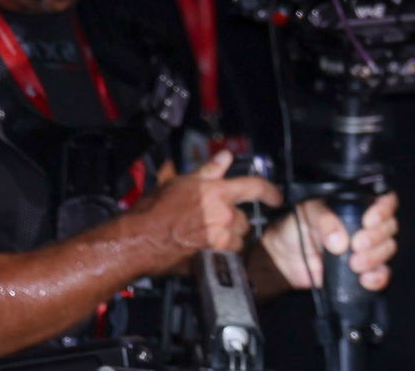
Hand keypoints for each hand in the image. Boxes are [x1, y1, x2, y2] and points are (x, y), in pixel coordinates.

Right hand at [130, 151, 282, 267]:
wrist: (137, 241)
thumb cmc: (154, 209)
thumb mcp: (181, 182)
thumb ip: (208, 170)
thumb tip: (226, 156)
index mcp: (218, 193)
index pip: (255, 187)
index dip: (270, 191)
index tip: (277, 197)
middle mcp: (224, 216)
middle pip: (244, 218)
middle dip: (233, 219)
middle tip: (213, 219)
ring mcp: (219, 239)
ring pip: (238, 238)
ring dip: (229, 237)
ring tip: (207, 235)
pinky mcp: (212, 258)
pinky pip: (227, 255)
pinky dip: (222, 253)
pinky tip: (205, 249)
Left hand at [259, 192, 400, 291]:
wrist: (283, 256)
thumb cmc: (297, 226)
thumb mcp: (308, 214)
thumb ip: (325, 222)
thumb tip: (340, 242)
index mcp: (358, 204)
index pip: (385, 200)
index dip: (384, 209)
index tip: (369, 221)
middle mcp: (366, 225)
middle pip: (389, 227)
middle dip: (376, 237)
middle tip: (356, 245)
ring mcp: (367, 248)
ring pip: (388, 249)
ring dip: (375, 257)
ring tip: (354, 264)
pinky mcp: (363, 270)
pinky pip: (381, 273)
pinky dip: (378, 277)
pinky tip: (365, 279)